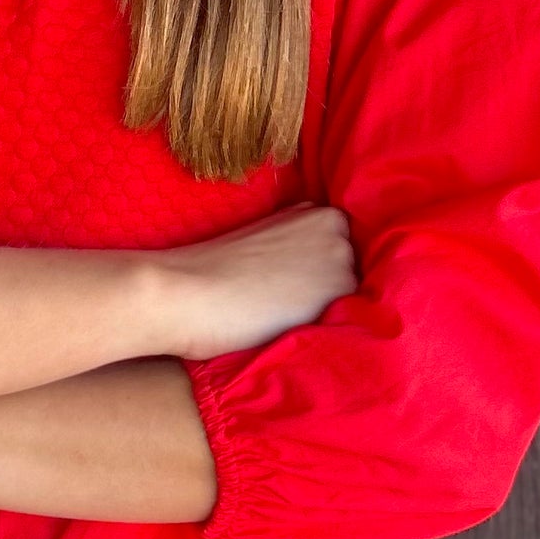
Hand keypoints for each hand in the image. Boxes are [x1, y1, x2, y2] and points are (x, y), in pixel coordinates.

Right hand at [159, 200, 356, 359]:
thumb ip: (299, 242)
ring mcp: (343, 260)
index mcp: (318, 211)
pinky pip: (348, 319)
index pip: (341, 248)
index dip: (319, 270)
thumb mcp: (265, 238)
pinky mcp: (340, 294)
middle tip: (285, 299)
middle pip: (351, 270)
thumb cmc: (213, 269)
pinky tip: (292, 326)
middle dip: (328, 285)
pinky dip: (326, 326)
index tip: (292, 281)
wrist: (188, 292)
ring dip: (329, 307)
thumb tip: (320, 267)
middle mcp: (338, 230)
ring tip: (285, 314)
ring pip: (351, 295)